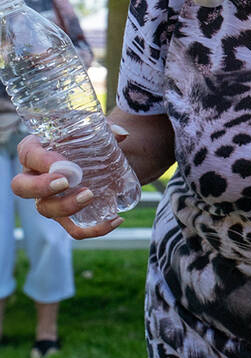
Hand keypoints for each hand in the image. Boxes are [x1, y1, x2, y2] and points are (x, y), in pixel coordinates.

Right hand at [11, 130, 127, 238]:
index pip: (28, 154)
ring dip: (66, 206)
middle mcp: (35, 177)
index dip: (41, 160)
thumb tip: (122, 134)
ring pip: (46, 209)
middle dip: (41, 187)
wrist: (100, 159)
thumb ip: (106, 129)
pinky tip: (114, 219)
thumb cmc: (86, 141)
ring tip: (90, 196)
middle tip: (65, 183)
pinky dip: (93, 229)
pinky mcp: (66, 214)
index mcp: (36, 151)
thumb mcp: (94, 131)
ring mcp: (48, 198)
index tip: (62, 164)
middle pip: (22, 187)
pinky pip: (73, 228)